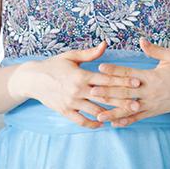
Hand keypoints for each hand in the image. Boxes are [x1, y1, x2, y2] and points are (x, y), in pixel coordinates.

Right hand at [11, 41, 143, 127]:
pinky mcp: (65, 111)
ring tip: (124, 117)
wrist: (32, 79)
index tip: (137, 83)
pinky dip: (93, 123)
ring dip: (110, 114)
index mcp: (81, 75)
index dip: (123, 81)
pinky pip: (81, 120)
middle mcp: (78, 90)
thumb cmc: (53, 65)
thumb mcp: (71, 56)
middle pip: (105, 97)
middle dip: (122, 101)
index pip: (107, 79)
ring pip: (96, 111)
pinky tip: (102, 123)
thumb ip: (90, 53)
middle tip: (137, 104)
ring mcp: (71, 102)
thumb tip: (105, 45)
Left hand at [90, 38, 169, 126]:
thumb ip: (155, 50)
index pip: (130, 73)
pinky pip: (136, 118)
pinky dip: (125, 121)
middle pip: (125, 92)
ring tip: (98, 115)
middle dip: (108, 92)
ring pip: (128, 108)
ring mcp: (150, 104)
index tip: (101, 67)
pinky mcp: (152, 112)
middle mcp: (149, 92)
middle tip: (92, 91)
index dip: (115, 70)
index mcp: (151, 77)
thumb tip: (141, 40)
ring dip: (113, 112)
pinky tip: (113, 124)